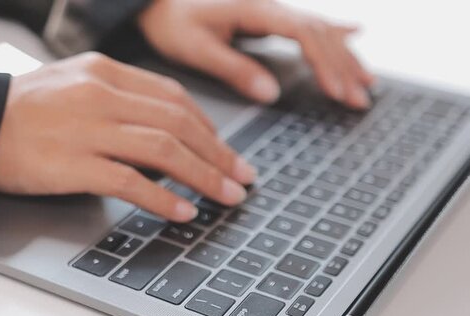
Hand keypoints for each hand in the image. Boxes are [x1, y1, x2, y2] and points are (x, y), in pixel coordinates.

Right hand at [0, 52, 255, 221]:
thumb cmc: (20, 109)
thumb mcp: (72, 85)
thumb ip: (116, 99)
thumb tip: (161, 129)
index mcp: (105, 71)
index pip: (173, 96)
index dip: (208, 126)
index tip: (225, 149)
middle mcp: (102, 95)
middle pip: (179, 123)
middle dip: (218, 153)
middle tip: (242, 176)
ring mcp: (88, 128)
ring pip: (165, 150)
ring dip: (204, 176)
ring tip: (228, 196)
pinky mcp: (74, 163)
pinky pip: (131, 181)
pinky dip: (164, 199)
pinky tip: (184, 213)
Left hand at [138, 0, 374, 108]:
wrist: (157, 2)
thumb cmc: (171, 22)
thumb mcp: (196, 48)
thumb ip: (234, 68)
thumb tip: (270, 93)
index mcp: (254, 8)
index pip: (303, 34)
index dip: (325, 63)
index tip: (337, 91)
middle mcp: (268, 4)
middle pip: (319, 31)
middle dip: (343, 66)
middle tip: (360, 99)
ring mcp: (270, 8)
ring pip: (319, 27)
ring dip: (344, 54)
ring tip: (367, 80)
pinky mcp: (267, 15)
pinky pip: (308, 23)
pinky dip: (334, 31)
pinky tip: (355, 32)